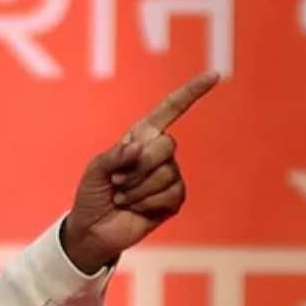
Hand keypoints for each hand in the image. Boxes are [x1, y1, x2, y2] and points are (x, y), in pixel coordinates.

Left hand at [61, 71, 219, 273]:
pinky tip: (135, 208)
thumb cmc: (92, 196)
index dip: (191, 93)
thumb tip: (139, 147)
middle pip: (166, 145)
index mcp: (140, 138)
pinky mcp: (174, 199)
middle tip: (117, 182)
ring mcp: (169, 176)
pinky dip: (146, 203)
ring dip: (137, 189)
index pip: (169, 111)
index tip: (214, 76)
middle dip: (138, 166)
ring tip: (122, 197)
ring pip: (166, 173)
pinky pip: (170, 194)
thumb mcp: (94, 172)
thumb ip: (113, 156)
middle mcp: (158, 154)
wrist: (93, 230)